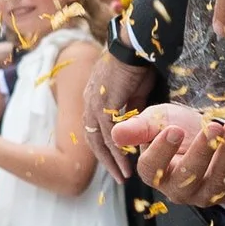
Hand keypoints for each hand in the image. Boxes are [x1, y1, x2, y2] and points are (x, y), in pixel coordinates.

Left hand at [85, 46, 155, 172]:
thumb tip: (134, 124)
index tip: (116, 164)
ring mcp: (95, 104)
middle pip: (93, 140)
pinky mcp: (105, 104)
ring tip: (125, 176)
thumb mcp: (133, 92)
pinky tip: (128, 161)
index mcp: (93, 99)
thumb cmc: (135, 65)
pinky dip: (119, 149)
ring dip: (113, 160)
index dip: (104, 149)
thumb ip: (130, 109)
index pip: (94, 131)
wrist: (133, 47)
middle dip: (106, 161)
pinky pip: (111, 133)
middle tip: (119, 178)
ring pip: (101, 140)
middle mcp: (89, 103)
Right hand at [113, 101, 224, 209]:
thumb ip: (138, 127)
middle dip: (203, 152)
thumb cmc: (176, 128)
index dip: (162, 150)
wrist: (202, 132)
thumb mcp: (155, 121)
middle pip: (189, 177)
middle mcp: (179, 191)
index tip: (174, 130)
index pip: (153, 168)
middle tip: (214, 127)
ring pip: (220, 179)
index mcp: (154, 174)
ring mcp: (208, 193)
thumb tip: (116, 134)